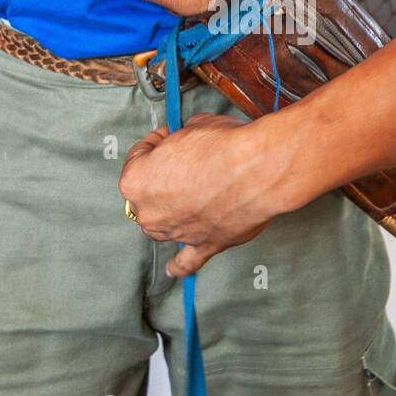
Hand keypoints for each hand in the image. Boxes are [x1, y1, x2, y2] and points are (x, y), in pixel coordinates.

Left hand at [118, 113, 276, 277]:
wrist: (258, 169)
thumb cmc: (224, 147)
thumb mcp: (193, 126)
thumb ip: (181, 140)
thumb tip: (188, 143)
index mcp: (137, 180)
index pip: (138, 157)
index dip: (156, 143)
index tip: (169, 138)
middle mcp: (151, 212)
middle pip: (148, 194)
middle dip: (164, 178)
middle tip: (187, 161)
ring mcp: (175, 232)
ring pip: (163, 224)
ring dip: (172, 211)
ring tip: (193, 192)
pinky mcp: (204, 245)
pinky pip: (186, 261)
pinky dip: (180, 265)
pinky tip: (173, 268)